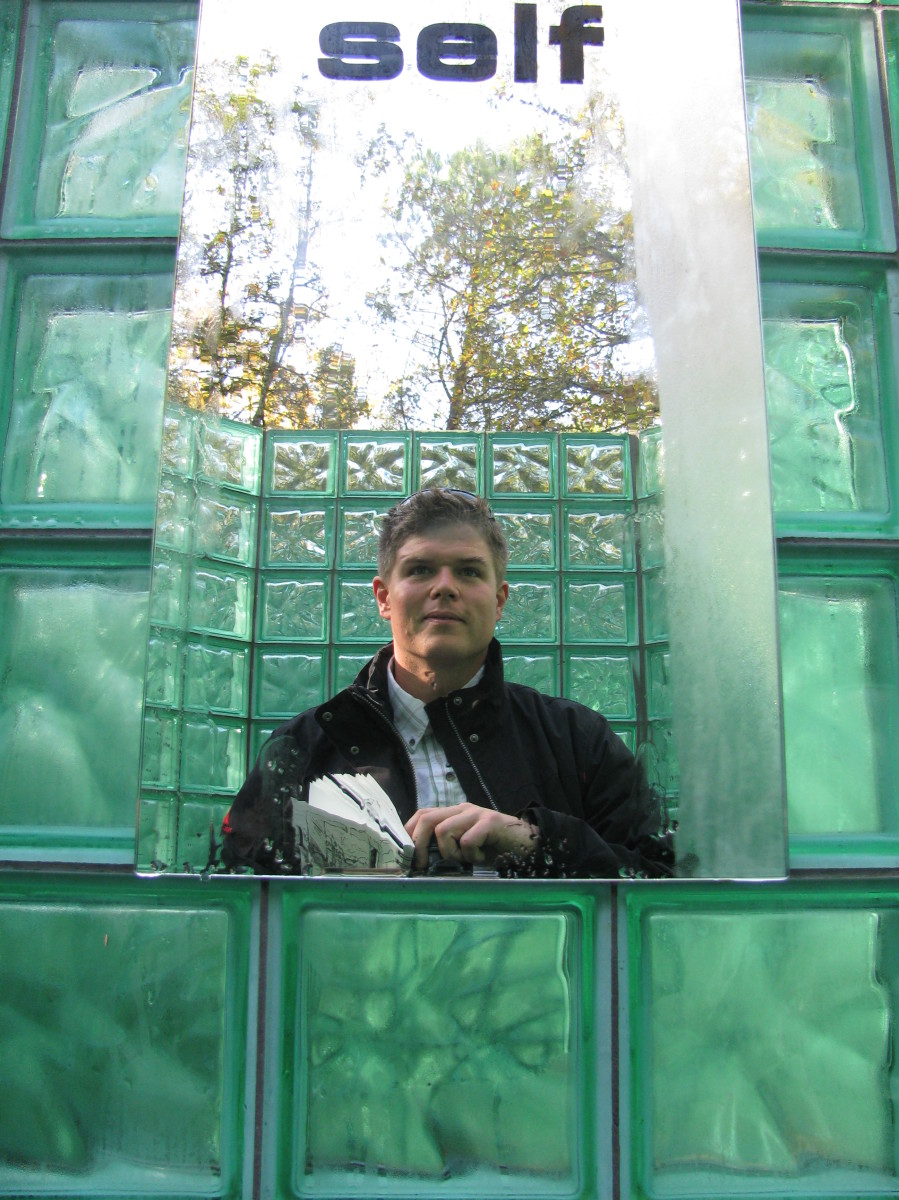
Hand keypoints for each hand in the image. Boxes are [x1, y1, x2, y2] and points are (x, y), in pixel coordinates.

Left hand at [405, 803, 538, 870]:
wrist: (528, 844)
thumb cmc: (494, 849)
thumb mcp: (465, 847)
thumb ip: (446, 847)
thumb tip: (420, 861)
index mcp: (454, 813)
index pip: (422, 815)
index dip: (409, 833)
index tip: (407, 857)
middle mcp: (462, 810)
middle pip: (427, 819)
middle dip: (419, 845)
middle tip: (424, 865)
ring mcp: (476, 814)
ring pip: (443, 830)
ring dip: (451, 853)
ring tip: (467, 859)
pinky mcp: (490, 823)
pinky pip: (467, 841)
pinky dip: (471, 855)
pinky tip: (482, 858)